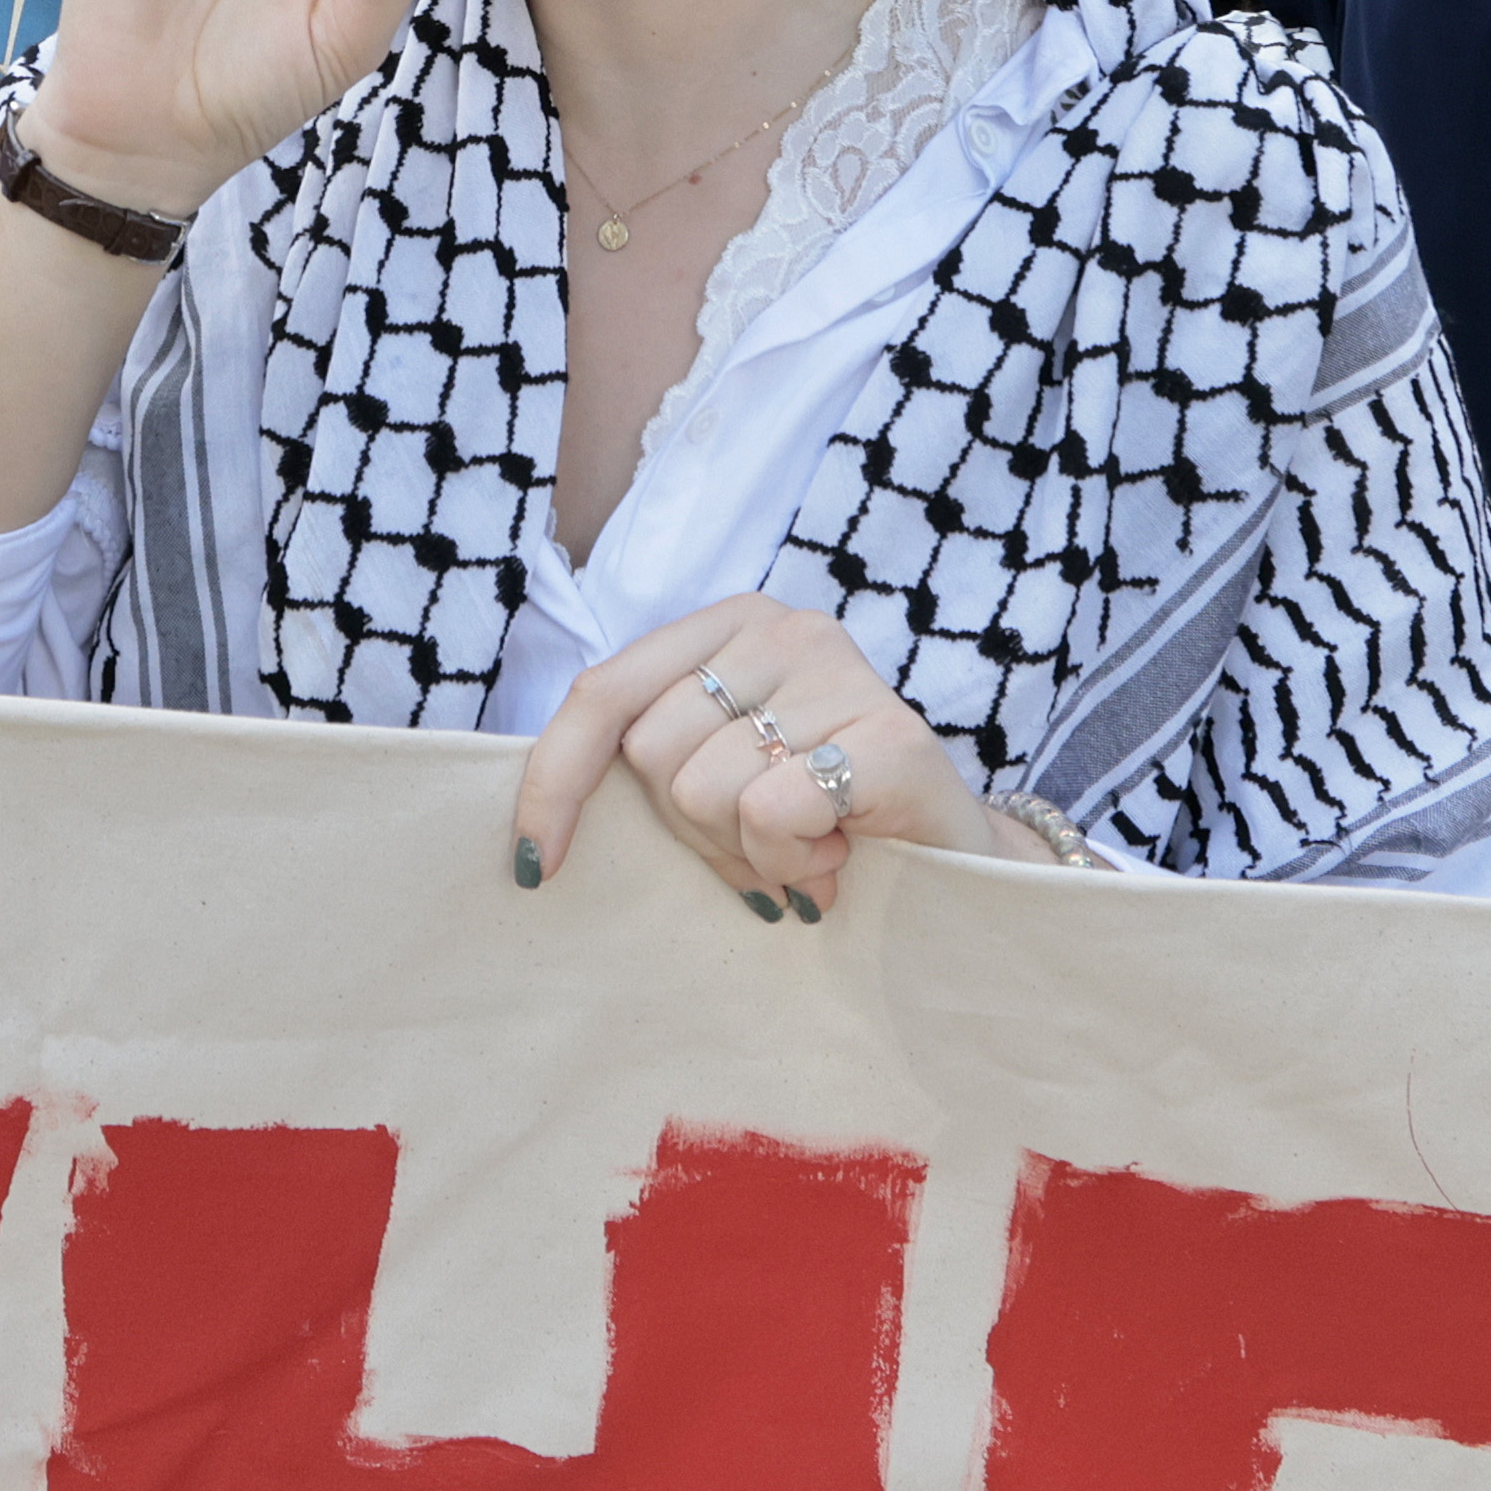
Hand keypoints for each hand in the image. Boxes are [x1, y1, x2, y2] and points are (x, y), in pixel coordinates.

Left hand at [510, 598, 988, 913]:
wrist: (954, 859)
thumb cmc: (822, 820)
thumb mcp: (722, 772)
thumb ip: (655, 760)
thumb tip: (536, 826)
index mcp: (728, 626)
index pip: (604, 692)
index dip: (553, 779)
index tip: (535, 864)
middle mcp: (783, 628)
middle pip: (650, 753)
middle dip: (692, 832)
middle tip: (761, 847)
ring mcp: (842, 671)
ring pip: (704, 790)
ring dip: (750, 855)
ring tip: (808, 849)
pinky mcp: (891, 734)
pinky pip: (769, 816)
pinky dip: (791, 863)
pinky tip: (837, 856)